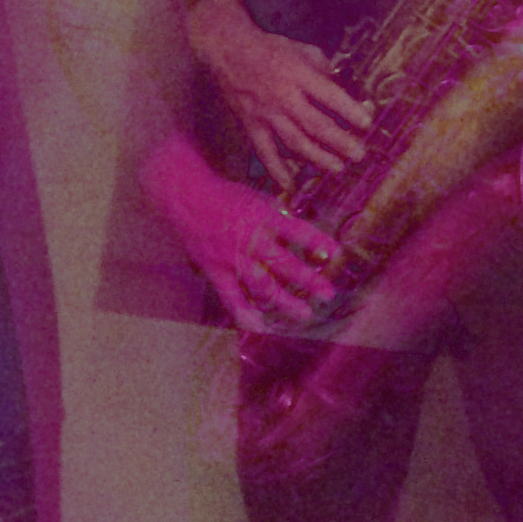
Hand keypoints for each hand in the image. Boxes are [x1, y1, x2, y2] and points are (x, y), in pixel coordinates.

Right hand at [143, 132, 341, 334]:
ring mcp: (232, 257)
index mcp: (263, 216)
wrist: (186, 197)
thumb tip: (301, 234)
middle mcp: (250, 239)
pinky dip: (244, 312)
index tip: (336, 252)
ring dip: (284, 301)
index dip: (317, 242)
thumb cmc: (226, 195)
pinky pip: (230, 295)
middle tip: (328, 293)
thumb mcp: (257, 197)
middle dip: (308, 280)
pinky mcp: (215, 269)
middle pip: (284, 264)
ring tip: (303, 313)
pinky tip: (259, 325)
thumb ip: (278, 217)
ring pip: (261, 284)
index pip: (297, 231)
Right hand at [189, 0, 373, 183]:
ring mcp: (267, 114)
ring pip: (295, 142)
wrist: (228, 52)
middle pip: (316, 125)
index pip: (330, 96)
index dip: (350, 111)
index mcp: (300, 76)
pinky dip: (276, 169)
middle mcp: (285, 98)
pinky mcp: (251, 125)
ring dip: (317, 158)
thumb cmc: (270, 49)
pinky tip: (289, 184)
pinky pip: (264, 151)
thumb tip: (342, 86)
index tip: (367, 124)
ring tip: (337, 168)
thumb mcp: (302, 49)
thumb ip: (323, 68)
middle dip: (340, 142)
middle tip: (359, 154)